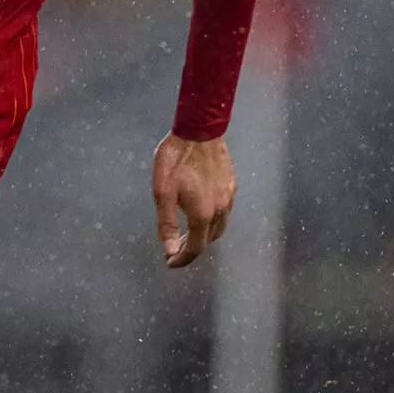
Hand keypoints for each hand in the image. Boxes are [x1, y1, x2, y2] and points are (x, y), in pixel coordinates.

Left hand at [151, 133, 234, 268]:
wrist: (200, 130)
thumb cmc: (176, 159)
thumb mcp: (162, 192)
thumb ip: (166, 224)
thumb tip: (169, 251)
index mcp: (202, 214)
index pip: (195, 248)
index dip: (182, 259)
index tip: (170, 263)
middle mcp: (220, 210)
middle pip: (208, 239)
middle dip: (192, 247)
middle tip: (175, 247)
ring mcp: (229, 197)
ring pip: (219, 226)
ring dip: (204, 234)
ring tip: (187, 232)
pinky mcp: (231, 185)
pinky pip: (224, 211)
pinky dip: (212, 219)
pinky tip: (200, 209)